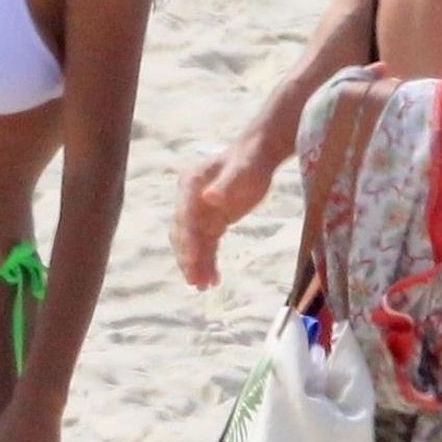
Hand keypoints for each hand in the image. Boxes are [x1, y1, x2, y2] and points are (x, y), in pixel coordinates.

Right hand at [171, 139, 274, 289]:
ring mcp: (199, 212)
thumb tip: (210, 197)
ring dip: (196, 264)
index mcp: (191, 184)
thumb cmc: (250, 160)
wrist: (258, 155)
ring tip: (202, 286)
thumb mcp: (242, 171)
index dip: (188, 241)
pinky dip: (208, 261)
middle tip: (195, 282)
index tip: (193, 262)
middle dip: (188, 258)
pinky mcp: (212, 221)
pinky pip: (206, 245)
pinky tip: (213, 279)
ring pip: (193, 243)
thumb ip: (226, 185)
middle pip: (184, 233)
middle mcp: (190, 199)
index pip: (185, 217)